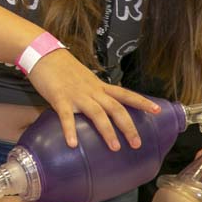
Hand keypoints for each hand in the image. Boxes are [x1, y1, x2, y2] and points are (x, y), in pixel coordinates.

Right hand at [26, 48, 160, 149]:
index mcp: (99, 86)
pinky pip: (66, 116)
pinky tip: (72, 144)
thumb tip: (102, 109)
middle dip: (128, 126)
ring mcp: (76, 94)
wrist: (44, 54)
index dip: (142, 102)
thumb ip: (94, 93)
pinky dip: (70, 130)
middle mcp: (92, 90)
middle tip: (137, 144)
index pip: (125, 94)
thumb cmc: (63, 69)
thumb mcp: (84, 79)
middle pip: (115, 108)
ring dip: (107, 131)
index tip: (158, 111)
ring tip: (115, 148)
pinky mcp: (60, 98)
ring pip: (97, 113)